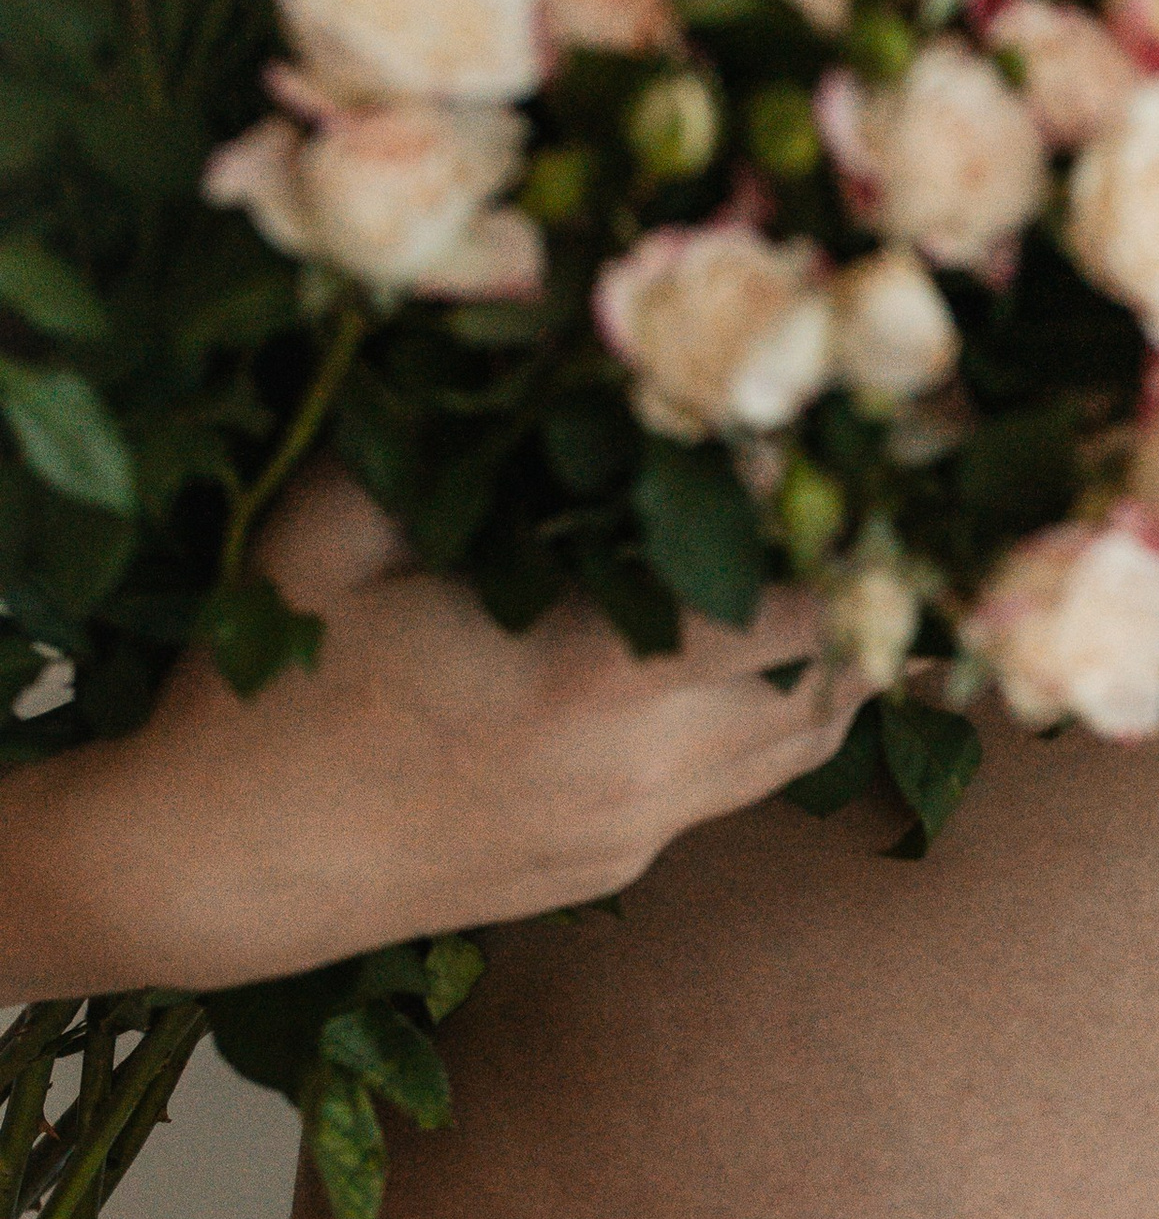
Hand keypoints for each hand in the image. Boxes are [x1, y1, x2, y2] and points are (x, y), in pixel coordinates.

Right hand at [3, 458, 871, 1000]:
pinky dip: (760, 720)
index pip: (792, 612)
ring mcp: (632, 833)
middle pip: (831, 688)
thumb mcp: (330, 536)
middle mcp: (638, 770)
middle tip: (883, 522)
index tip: (856, 470)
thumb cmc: (263, 696)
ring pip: (798, 752)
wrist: (214, 874)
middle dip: (867, 605)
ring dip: (830, 670)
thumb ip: (432, 442)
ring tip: (850, 582)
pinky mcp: (613, 869)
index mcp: (585, 680)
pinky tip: (736, 656)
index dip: (844, 540)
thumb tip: (513, 344)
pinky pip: (731, 788)